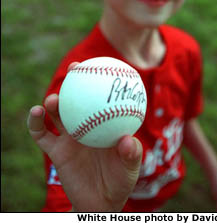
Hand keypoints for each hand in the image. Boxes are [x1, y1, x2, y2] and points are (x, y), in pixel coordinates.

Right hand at [27, 63, 142, 211]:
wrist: (100, 203)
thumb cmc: (120, 181)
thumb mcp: (130, 169)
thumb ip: (131, 155)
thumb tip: (127, 140)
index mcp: (102, 124)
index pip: (100, 98)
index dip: (98, 80)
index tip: (98, 65)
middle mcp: (85, 126)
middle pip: (76, 100)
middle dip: (74, 82)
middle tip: (74, 70)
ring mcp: (69, 137)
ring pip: (57, 114)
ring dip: (52, 103)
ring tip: (53, 100)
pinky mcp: (56, 151)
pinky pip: (40, 134)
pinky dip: (35, 122)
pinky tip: (36, 113)